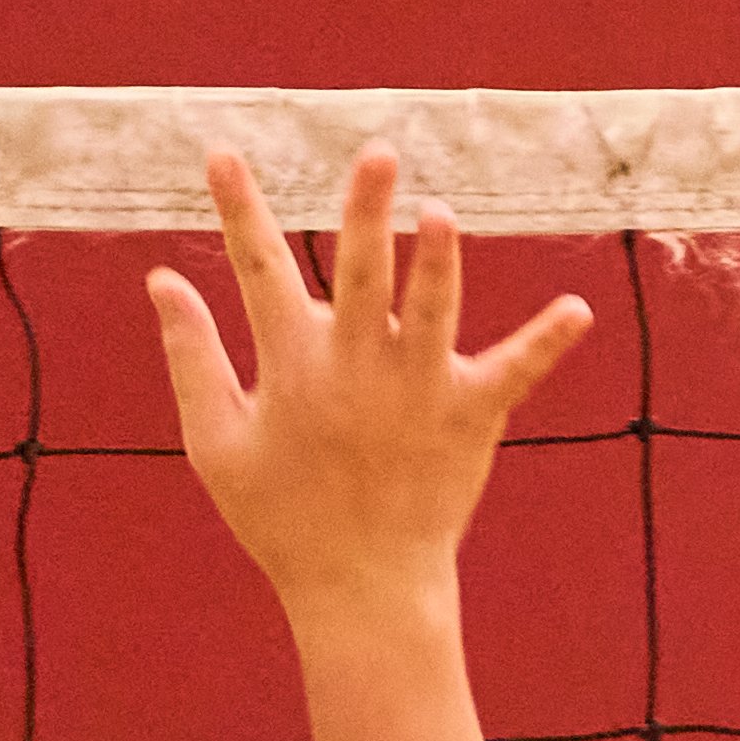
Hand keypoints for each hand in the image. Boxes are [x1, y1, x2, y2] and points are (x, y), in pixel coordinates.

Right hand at [145, 144, 592, 610]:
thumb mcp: (215, 441)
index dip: (239, 209)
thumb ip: (191, 356)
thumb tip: (161, 278)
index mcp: (293, 365)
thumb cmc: (282, 516)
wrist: (361, 589)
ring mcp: (418, 392)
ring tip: (441, 214)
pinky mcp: (470, 419)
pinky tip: (578, 310)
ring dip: (439, 262)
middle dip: (364, 213)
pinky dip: (545, 344)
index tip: (224, 151)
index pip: (259, 269)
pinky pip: (513, 374)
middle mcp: (356, 368)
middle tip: (377, 153)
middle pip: (360, 275)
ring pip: (432, 312)